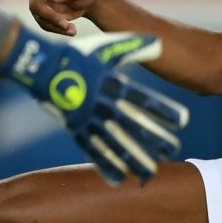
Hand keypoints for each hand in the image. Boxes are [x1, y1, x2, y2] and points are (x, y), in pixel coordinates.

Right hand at [0, 0, 103, 35]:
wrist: (88, 2)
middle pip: (35, 5)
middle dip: (49, 16)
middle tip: (65, 24)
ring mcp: (40, 4)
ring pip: (40, 18)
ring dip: (55, 25)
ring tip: (72, 29)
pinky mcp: (44, 16)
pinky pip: (46, 26)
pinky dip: (57, 30)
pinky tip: (71, 31)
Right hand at [0, 29, 189, 183]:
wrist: (38, 66)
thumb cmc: (75, 56)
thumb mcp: (104, 50)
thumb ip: (132, 47)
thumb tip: (158, 42)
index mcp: (111, 84)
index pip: (142, 100)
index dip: (162, 110)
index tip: (183, 121)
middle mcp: (101, 104)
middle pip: (132, 125)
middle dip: (153, 139)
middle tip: (174, 151)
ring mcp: (87, 120)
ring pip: (114, 143)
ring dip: (134, 159)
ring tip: (151, 174)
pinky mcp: (75, 130)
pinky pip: (93, 151)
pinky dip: (106, 166)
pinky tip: (120, 180)